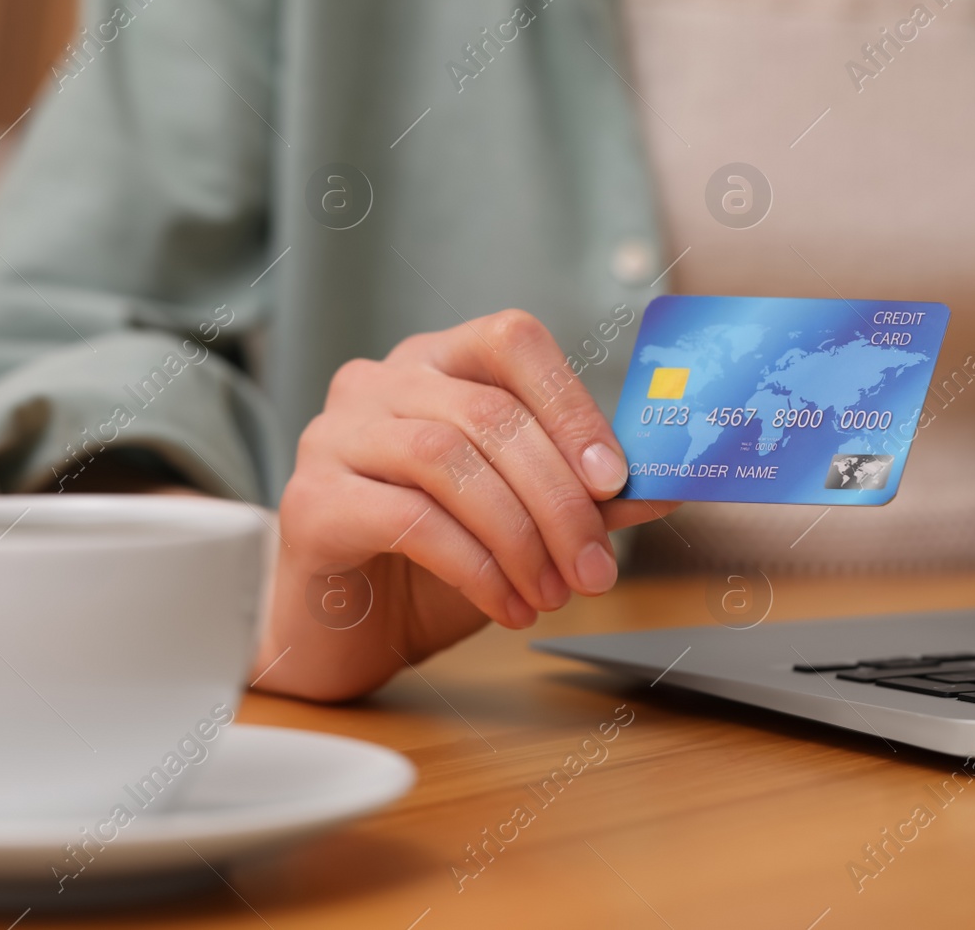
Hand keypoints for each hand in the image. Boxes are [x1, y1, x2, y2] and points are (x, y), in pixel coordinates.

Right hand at [252, 309, 677, 701]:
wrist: (343, 634)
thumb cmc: (431, 565)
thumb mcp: (524, 522)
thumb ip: (584, 495)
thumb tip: (664, 484)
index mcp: (436, 364)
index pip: (512, 341)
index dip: (571, 406)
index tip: (616, 481)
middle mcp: (377, 383)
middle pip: (489, 412)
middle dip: (558, 498)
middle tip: (596, 569)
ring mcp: (334, 436)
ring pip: (446, 459)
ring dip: (518, 534)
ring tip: (549, 593)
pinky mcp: (310, 502)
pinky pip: (406, 518)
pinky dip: (473, 566)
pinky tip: (505, 605)